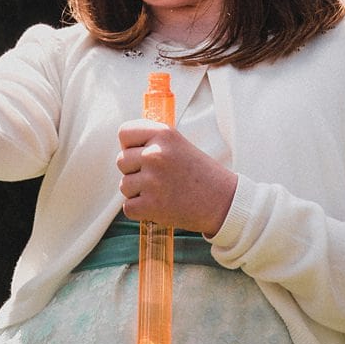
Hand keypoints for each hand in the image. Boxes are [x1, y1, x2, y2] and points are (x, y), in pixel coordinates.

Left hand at [115, 120, 236, 235]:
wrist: (223, 201)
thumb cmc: (199, 173)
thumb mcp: (178, 144)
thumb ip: (152, 141)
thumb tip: (124, 146)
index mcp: (163, 134)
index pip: (124, 133)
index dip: (130, 145)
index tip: (142, 153)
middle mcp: (155, 154)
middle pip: (121, 161)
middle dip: (134, 171)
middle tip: (158, 177)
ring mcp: (152, 180)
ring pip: (124, 185)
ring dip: (138, 192)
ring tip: (162, 191)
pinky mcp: (151, 205)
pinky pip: (128, 207)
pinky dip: (141, 210)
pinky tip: (159, 205)